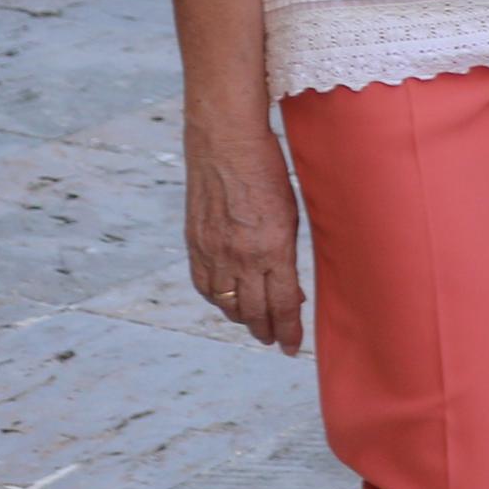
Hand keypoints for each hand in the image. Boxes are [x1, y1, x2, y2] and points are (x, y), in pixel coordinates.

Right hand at [184, 122, 305, 353]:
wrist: (225, 142)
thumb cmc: (268, 171)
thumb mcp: (292, 212)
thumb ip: (287, 253)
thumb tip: (290, 288)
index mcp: (273, 248)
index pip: (282, 305)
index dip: (288, 331)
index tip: (293, 347)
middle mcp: (240, 256)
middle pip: (253, 311)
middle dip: (266, 331)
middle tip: (276, 341)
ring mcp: (213, 251)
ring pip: (226, 302)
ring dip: (241, 318)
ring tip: (255, 325)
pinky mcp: (194, 243)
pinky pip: (203, 284)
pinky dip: (217, 298)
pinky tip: (227, 302)